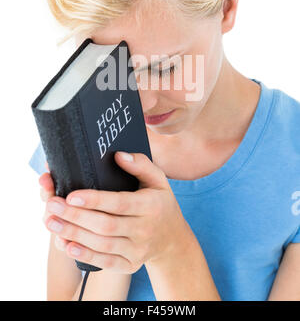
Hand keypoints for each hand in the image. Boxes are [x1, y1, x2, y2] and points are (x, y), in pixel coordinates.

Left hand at [44, 152, 188, 273]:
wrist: (173, 238)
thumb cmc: (160, 203)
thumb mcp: (158, 179)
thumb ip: (140, 164)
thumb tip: (118, 155)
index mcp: (151, 205)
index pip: (119, 203)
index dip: (94, 200)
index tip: (71, 195)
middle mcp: (145, 229)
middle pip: (106, 225)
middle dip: (76, 216)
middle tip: (52, 205)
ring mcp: (138, 250)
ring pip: (102, 245)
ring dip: (74, 234)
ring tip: (51, 222)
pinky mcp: (130, 265)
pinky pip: (105, 262)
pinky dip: (84, 255)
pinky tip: (67, 244)